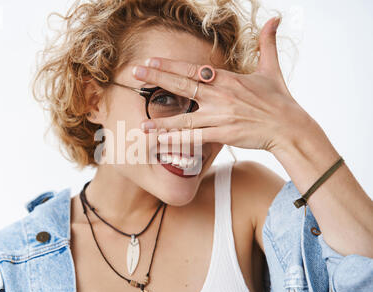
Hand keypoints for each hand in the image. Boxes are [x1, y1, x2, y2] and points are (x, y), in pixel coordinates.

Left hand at [133, 17, 314, 154]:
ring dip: (163, 120)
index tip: (150, 62)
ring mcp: (221, 116)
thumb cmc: (279, 99)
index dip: (170, 65)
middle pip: (182, 85)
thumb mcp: (272, 68)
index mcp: (227, 78)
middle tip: (134, 73)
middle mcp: (220, 95)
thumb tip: (276, 18)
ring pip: (185, 117)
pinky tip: (163, 141)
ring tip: (142, 122)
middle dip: (157, 78)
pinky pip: (196, 137)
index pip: (192, 69)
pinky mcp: (224, 134)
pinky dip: (179, 139)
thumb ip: (268, 43)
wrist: (289, 127)